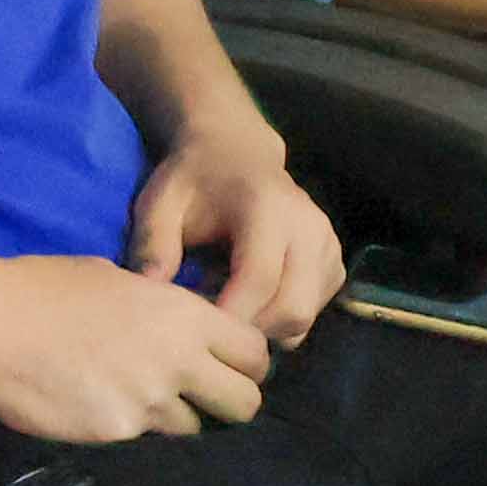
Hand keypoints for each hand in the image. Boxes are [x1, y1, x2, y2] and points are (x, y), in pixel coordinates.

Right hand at [0, 252, 275, 440]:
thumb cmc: (44, 286)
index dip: (247, 363)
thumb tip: (180, 329)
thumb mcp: (118, 280)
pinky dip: (126, 425)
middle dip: (229, 403)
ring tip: (137, 398)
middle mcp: (177, 363)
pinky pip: (140, 436)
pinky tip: (95, 403)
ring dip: (175, 417)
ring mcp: (147, 402)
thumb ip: (162, 310)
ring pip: (193, 427)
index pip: (255, 354)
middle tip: (202, 397)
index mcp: (183, 316)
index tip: (228, 366)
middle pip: (245, 404)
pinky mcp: (115, 432)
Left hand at [127, 124, 341, 345]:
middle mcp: (308, 225)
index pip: (259, 278)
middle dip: (250, 330)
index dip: (230, 314)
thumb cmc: (193, 181)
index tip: (199, 331)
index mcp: (267, 207)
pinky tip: (252, 300)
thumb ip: (153, 243)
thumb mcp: (160, 202)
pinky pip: (314, 310)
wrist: (236, 154)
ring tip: (228, 306)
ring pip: (306, 315)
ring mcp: (328, 245)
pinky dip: (283, 319)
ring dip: (266, 328)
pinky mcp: (334, 261)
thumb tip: (152, 288)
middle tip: (211, 327)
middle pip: (293, 307)